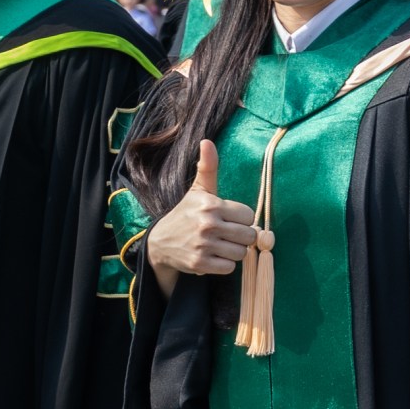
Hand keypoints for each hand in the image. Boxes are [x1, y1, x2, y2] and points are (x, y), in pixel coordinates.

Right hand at [147, 139, 256, 297]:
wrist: (161, 242)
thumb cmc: (186, 212)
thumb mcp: (198, 189)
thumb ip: (208, 166)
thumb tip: (207, 141)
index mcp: (211, 204)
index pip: (249, 215)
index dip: (242, 218)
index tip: (230, 219)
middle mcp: (207, 224)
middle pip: (248, 235)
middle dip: (241, 236)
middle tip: (228, 234)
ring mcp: (203, 245)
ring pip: (240, 253)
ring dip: (234, 251)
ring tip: (221, 244)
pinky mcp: (200, 263)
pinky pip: (229, 267)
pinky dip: (224, 264)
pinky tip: (214, 256)